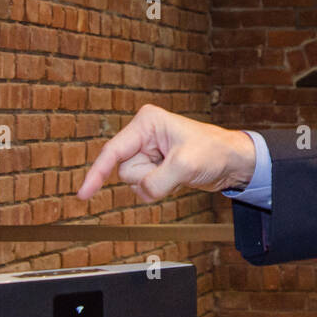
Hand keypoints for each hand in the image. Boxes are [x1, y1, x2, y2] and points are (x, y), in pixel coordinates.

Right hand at [76, 104, 255, 203]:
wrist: (233, 161)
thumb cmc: (214, 151)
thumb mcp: (185, 165)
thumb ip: (157, 181)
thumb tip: (143, 192)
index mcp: (147, 123)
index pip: (113, 151)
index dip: (97, 174)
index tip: (83, 194)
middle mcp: (144, 135)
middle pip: (124, 170)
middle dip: (148, 177)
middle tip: (175, 168)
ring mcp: (148, 151)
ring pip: (134, 181)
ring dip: (156, 184)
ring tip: (178, 171)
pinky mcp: (155, 166)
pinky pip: (145, 187)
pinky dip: (160, 188)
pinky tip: (178, 177)